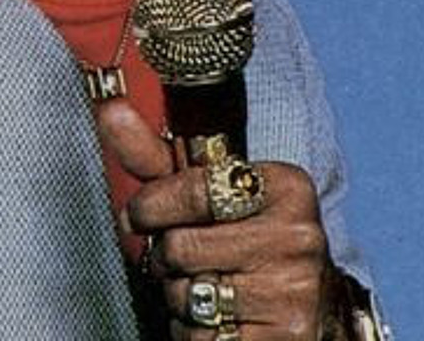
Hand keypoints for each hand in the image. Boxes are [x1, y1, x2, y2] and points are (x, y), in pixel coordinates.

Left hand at [97, 100, 329, 340]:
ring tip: (205, 287)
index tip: (139, 215)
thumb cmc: (246, 239)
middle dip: (164, 257)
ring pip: (188, 297)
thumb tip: (108, 106)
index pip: (192, 190)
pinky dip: (194, 335)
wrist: (315, 312)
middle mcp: (297, 237)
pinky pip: (204, 339)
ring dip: (178, 297)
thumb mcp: (212, 191)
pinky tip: (217, 322)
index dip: (151, 206)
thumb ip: (154, 154)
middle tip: (179, 258)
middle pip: (181, 248)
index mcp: (285, 187)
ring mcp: (293, 294)